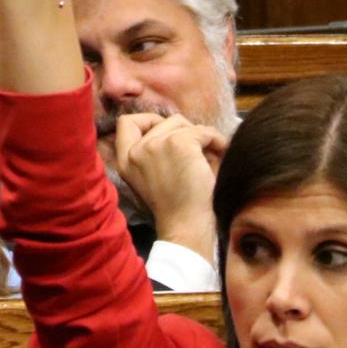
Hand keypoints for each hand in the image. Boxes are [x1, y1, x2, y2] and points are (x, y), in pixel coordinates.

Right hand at [113, 112, 226, 258]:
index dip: (148, 120)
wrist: (187, 227)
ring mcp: (155, 145)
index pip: (126, 122)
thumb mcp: (153, 176)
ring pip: (182, 122)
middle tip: (198, 148)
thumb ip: (154, 151)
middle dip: (183, 130)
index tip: (167, 134)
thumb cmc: (178, 206)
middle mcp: (136, 150)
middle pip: (161, 120)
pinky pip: (203, 131)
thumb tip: (181, 124)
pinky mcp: (179, 143)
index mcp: (125, 161)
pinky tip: (221, 154)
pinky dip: (216, 140)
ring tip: (210, 155)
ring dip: (200, 135)